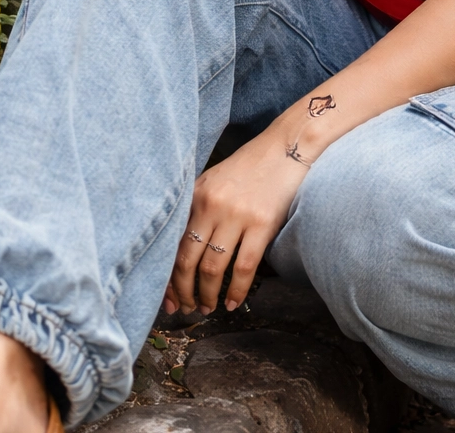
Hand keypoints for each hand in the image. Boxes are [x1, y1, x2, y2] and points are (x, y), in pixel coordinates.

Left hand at [166, 126, 308, 313]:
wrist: (285, 147)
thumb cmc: (250, 166)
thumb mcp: (214, 179)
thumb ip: (197, 207)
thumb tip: (182, 249)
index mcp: (197, 195)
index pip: (173, 244)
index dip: (168, 277)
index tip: (168, 298)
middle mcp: (212, 206)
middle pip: (187, 260)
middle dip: (184, 291)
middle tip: (186, 309)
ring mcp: (238, 215)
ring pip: (213, 268)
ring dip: (208, 294)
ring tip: (208, 307)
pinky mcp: (263, 224)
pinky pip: (244, 266)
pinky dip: (236, 290)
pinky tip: (233, 302)